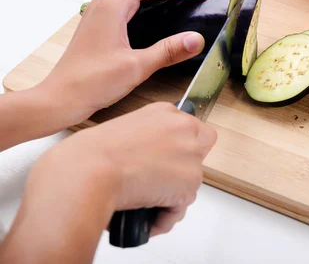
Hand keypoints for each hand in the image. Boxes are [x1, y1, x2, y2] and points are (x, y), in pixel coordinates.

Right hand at [34, 102, 216, 235]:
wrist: (87, 172)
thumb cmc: (89, 154)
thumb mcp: (121, 129)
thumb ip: (146, 138)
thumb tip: (150, 158)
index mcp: (165, 111)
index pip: (190, 128)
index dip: (178, 148)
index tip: (164, 159)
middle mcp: (184, 128)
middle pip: (200, 151)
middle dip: (183, 168)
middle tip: (159, 182)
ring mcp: (190, 155)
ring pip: (189, 182)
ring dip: (170, 196)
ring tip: (143, 205)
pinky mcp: (189, 184)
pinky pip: (180, 207)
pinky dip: (164, 217)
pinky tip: (146, 219)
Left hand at [40, 0, 211, 124]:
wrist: (61, 97)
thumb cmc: (91, 82)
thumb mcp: (137, 67)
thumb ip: (169, 51)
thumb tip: (197, 39)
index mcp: (113, 6)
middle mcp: (104, 2)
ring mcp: (100, 10)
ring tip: (182, 1)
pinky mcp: (100, 20)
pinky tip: (160, 14)